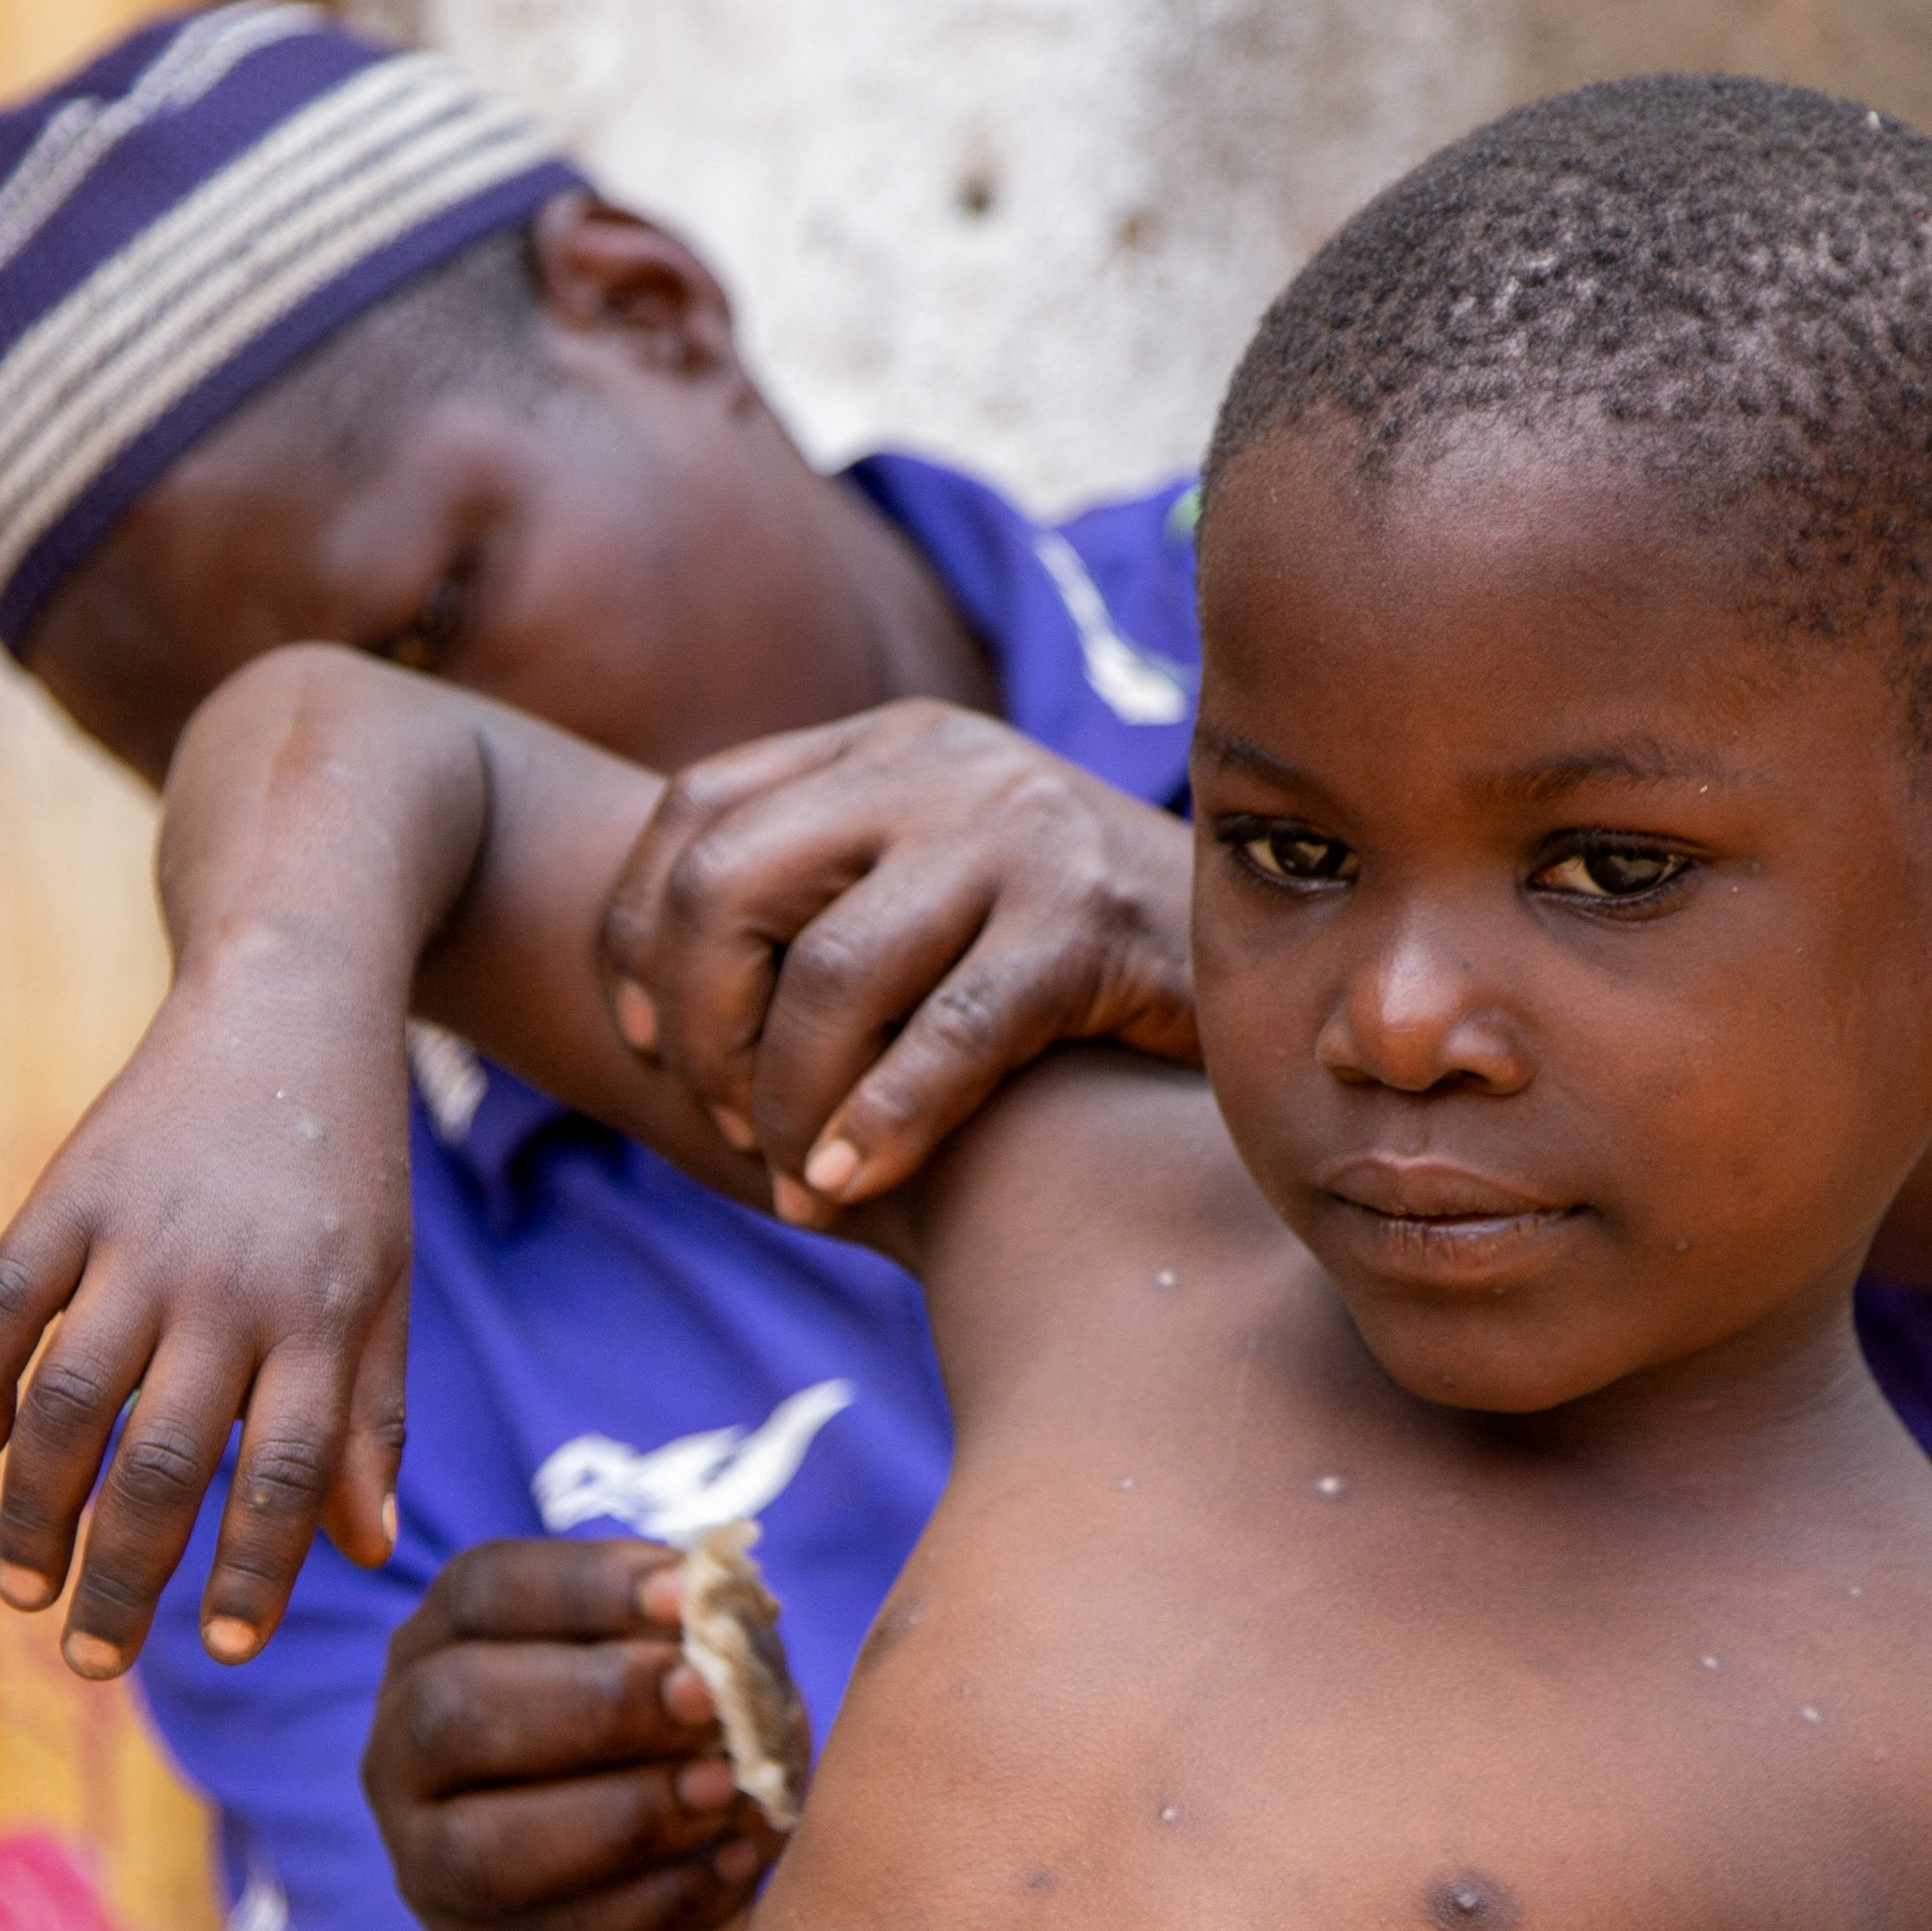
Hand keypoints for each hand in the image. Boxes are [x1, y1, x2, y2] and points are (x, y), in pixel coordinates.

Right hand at [0, 944, 411, 1677]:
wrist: (290, 1000)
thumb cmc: (347, 1166)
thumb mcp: (386, 1285)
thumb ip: (375, 1416)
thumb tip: (367, 1553)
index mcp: (320, 1318)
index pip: (282, 1476)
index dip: (252, 1572)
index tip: (227, 1649)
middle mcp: (229, 1286)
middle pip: (163, 1464)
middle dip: (125, 1578)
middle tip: (96, 1662)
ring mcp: (139, 1238)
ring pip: (70, 1403)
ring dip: (35, 1511)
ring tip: (23, 1591)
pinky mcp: (69, 1191)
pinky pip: (4, 1304)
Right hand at [364, 1538, 789, 1930]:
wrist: (671, 1889)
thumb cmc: (672, 1739)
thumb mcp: (688, 1669)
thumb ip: (703, 1637)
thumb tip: (734, 1617)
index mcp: (445, 1641)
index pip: (483, 1592)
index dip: (584, 1588)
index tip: (688, 1594)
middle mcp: (408, 1748)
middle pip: (456, 1711)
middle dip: (595, 1701)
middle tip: (706, 1697)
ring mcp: (429, 1863)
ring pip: (483, 1848)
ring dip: (621, 1814)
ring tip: (724, 1788)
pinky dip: (658, 1900)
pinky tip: (734, 1863)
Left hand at [597, 700, 1197, 1224]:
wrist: (1292, 952)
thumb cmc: (1085, 956)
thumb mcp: (948, 884)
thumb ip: (837, 900)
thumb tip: (660, 1012)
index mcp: (891, 745)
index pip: (699, 811)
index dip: (640, 932)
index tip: (639, 1033)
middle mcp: (943, 766)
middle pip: (731, 883)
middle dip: (696, 1025)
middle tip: (726, 1125)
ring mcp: (1020, 834)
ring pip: (829, 971)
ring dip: (785, 1098)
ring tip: (794, 1178)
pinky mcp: (1090, 924)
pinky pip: (948, 1035)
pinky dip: (881, 1123)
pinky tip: (850, 1185)